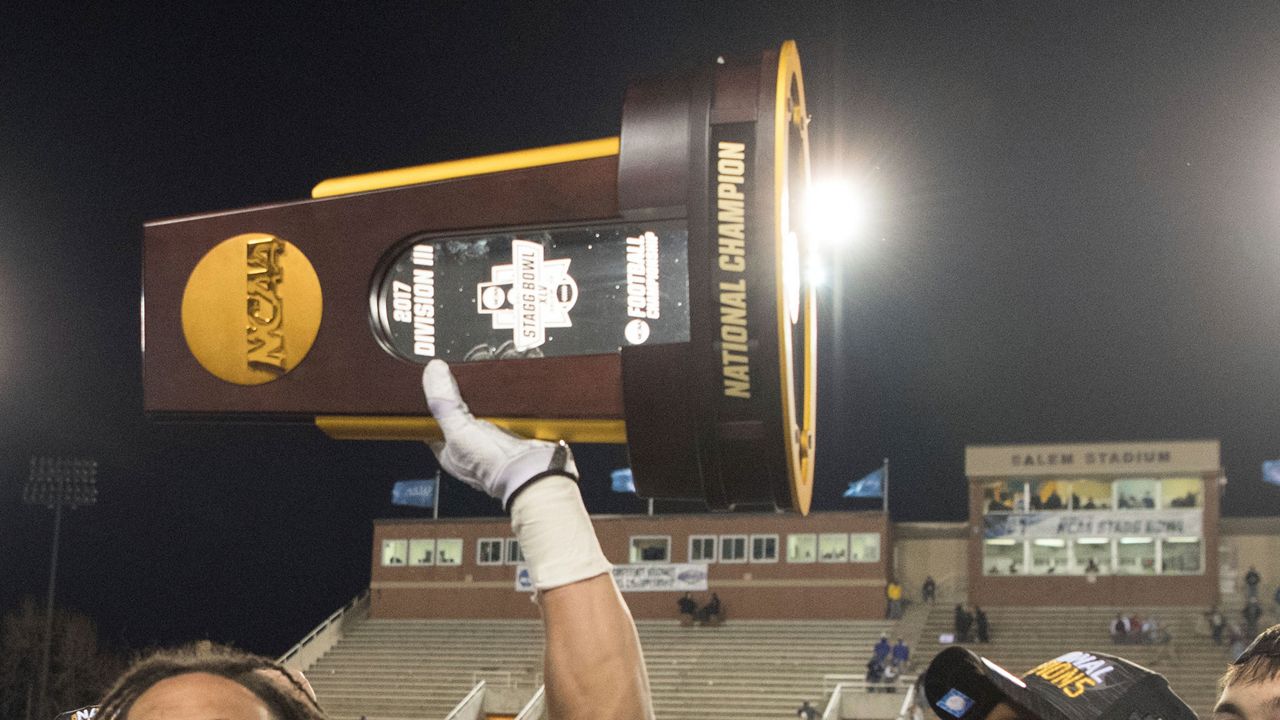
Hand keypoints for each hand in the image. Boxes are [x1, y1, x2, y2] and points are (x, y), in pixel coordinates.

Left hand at [422, 359, 575, 507]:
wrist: (531, 470)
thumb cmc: (492, 463)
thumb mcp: (458, 429)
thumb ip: (443, 402)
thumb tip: (432, 371)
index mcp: (449, 453)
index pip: (433, 425)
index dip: (431, 406)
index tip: (432, 383)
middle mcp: (469, 449)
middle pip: (458, 417)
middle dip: (459, 399)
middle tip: (458, 377)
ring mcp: (492, 442)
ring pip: (482, 414)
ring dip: (482, 400)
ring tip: (480, 381)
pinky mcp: (513, 435)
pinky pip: (504, 414)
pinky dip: (503, 403)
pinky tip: (503, 392)